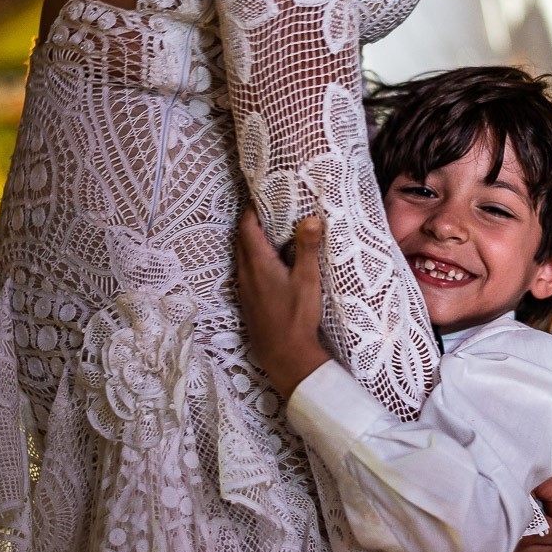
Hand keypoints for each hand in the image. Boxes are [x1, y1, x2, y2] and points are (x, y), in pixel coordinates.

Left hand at [235, 205, 329, 396]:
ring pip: (243, 256)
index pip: (247, 227)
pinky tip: (272, 263)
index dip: (252, 209)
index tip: (264, 196)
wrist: (284, 356)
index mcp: (258, 264)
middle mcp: (246, 273)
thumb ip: (306, 248)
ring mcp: (245, 288)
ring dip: (253, 241)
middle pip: (242, 240)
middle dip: (252, 222)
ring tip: (273, 231)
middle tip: (271, 209)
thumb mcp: (307, 280)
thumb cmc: (296, 317)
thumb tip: (309, 218)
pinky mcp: (249, 301)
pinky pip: (247, 270)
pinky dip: (255, 259)